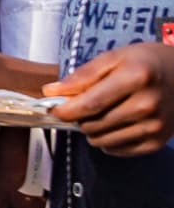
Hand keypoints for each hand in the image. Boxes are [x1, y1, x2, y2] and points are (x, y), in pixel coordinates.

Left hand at [48, 43, 173, 155]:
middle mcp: (148, 105)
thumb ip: (81, 75)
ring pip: (101, 141)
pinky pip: (117, 150)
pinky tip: (116, 124)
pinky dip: (109, 140)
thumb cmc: (146, 63)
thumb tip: (50, 92)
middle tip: (86, 105)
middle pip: (92, 125)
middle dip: (80, 118)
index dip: (64, 110)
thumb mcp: (114, 58)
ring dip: (93, 130)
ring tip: (103, 113)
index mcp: (135, 78)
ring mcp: (155, 126)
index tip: (53, 109)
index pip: (89, 104)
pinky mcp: (157, 142)